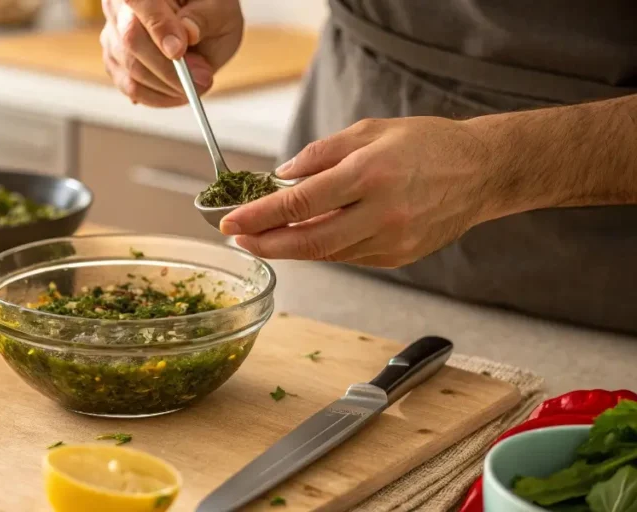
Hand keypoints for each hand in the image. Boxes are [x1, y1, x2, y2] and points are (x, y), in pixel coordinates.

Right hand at [100, 0, 243, 106]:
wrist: (198, 20)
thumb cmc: (208, 9)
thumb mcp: (219, 7)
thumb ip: (205, 17)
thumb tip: (188, 33)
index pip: (140, 2)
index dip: (158, 28)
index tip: (178, 52)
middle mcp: (118, 7)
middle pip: (132, 40)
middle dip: (169, 69)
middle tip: (203, 79)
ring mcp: (112, 36)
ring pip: (131, 69)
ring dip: (169, 86)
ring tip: (199, 83)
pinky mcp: (114, 62)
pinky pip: (131, 87)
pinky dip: (159, 97)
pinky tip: (179, 92)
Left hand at [220, 116, 501, 267]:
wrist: (483, 171)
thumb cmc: (427, 144)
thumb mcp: (369, 131)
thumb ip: (320, 154)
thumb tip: (281, 177)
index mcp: (370, 175)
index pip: (301, 203)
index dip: (259, 216)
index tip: (231, 221)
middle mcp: (382, 213)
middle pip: (309, 242)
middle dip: (265, 244)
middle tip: (238, 239)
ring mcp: (392, 240)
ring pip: (327, 253)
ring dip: (290, 248)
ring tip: (264, 236)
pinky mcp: (398, 257)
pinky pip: (348, 256)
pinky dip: (323, 248)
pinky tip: (306, 238)